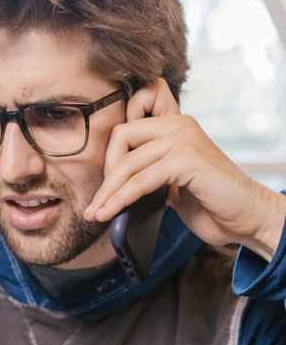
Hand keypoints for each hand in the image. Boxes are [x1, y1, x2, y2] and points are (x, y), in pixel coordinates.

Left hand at [83, 79, 285, 260]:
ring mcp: (184, 139)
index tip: (103, 184)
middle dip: (104, 175)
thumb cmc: (210, 203)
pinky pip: (141, 179)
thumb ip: (147, 172)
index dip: (109, 154)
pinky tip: (111, 213)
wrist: (248, 219)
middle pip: (120, 138)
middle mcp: (179, 125)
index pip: (126, 125)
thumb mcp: (171, 182)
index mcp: (174, 125)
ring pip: (127, 163)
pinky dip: (121, 199)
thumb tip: (107, 186)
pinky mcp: (187, 158)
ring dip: (107, 193)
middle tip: (96, 204)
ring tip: (96, 214)